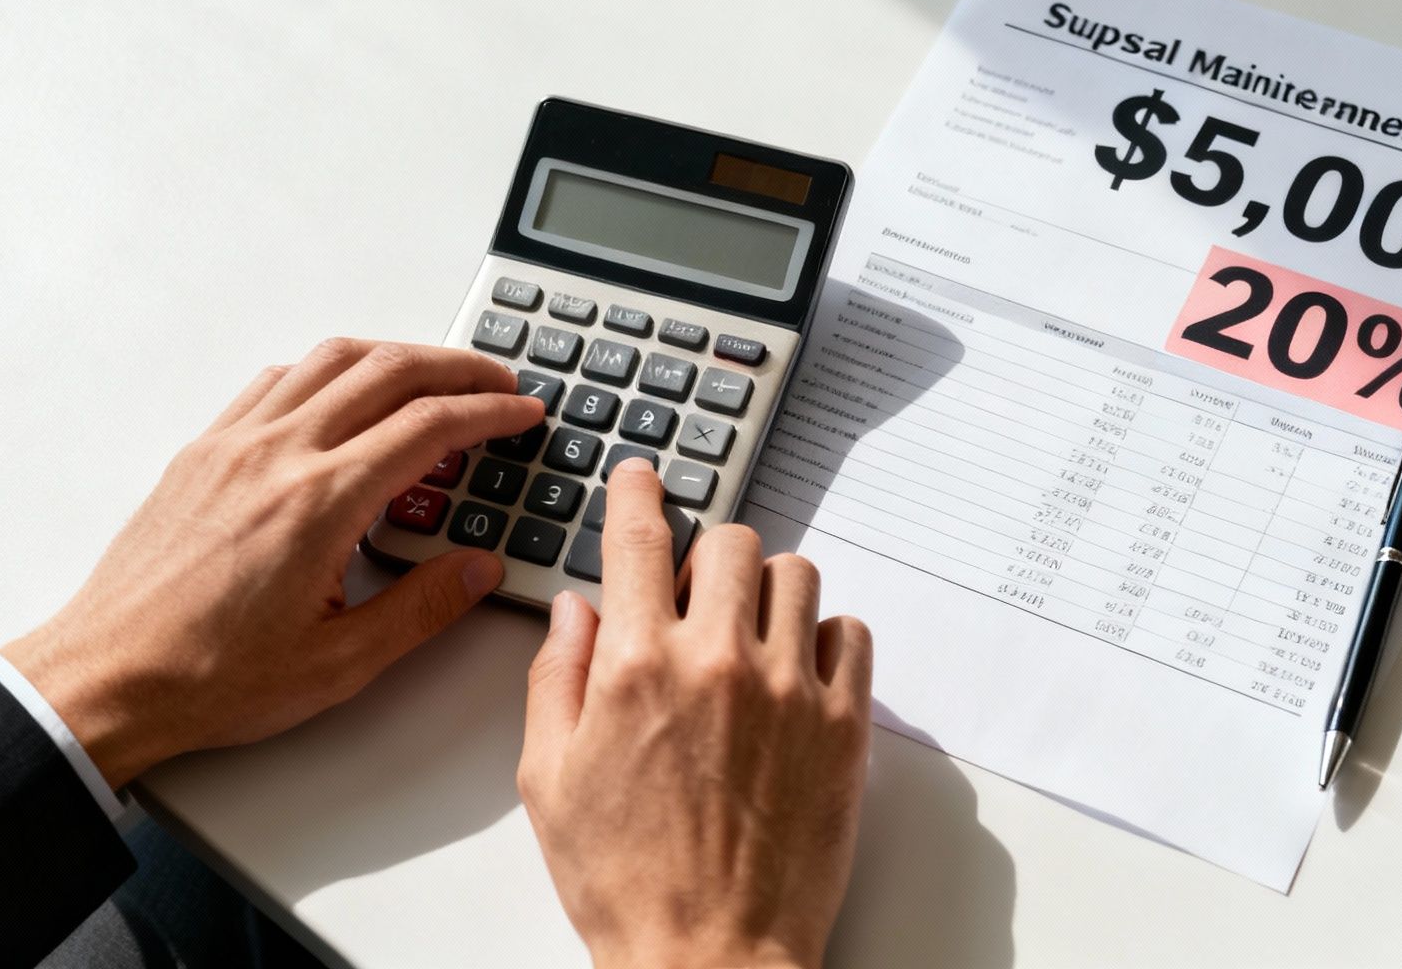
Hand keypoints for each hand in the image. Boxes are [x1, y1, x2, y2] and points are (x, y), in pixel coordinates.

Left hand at [4, 339, 545, 788]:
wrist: (104, 680)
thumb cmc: (205, 678)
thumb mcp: (340, 663)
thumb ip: (423, 608)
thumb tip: (478, 568)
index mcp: (319, 504)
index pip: (429, 426)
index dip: (490, 412)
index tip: (522, 412)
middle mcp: (276, 456)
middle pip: (388, 370)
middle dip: (456, 368)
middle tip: (497, 383)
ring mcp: (232, 445)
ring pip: (330, 360)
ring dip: (395, 356)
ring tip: (433, 376)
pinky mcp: (201, 452)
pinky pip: (275, 381)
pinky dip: (327, 370)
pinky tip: (344, 394)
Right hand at [518, 461, 873, 968]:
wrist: (709, 958)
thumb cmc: (627, 883)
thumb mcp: (549, 781)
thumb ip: (557, 679)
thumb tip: (575, 613)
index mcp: (637, 667)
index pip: (639, 540)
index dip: (638, 494)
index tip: (642, 479)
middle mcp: (719, 661)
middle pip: (731, 542)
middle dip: (708, 555)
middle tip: (696, 593)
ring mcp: (789, 690)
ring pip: (797, 575)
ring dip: (769, 589)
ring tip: (751, 631)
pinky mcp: (843, 726)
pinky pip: (851, 634)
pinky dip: (827, 637)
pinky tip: (799, 669)